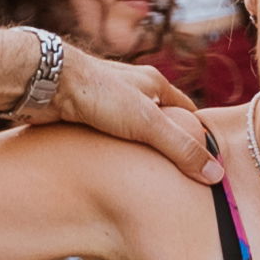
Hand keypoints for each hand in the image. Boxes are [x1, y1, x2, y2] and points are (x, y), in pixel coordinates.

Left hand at [47, 43, 226, 188]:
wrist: (44, 82)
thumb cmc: (97, 94)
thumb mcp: (147, 123)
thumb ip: (180, 148)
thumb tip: (215, 175)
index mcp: (154, 83)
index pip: (187, 110)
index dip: (198, 135)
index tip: (206, 162)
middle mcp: (133, 89)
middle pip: (160, 120)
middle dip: (168, 145)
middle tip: (178, 176)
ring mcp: (108, 101)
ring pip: (132, 129)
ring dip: (139, 149)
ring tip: (148, 177)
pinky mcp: (85, 113)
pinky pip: (108, 135)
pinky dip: (115, 151)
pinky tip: (113, 168)